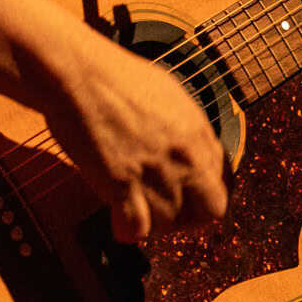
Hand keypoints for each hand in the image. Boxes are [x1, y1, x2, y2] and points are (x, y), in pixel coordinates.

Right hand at [40, 30, 228, 243]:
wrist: (77, 72)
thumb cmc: (113, 76)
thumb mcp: (167, 93)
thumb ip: (186, 126)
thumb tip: (191, 146)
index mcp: (197, 130)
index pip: (223, 181)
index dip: (205, 193)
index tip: (190, 197)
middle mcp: (184, 154)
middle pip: (211, 210)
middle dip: (192, 216)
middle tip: (168, 210)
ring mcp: (155, 171)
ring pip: (172, 224)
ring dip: (155, 222)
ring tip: (137, 208)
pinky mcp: (122, 184)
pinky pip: (138, 230)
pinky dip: (129, 229)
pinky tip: (119, 217)